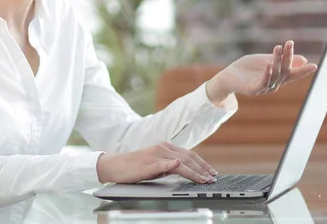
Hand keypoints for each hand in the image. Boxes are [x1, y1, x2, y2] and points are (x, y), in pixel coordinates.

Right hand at [96, 141, 217, 183]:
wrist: (114, 165)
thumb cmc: (135, 166)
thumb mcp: (156, 164)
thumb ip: (170, 165)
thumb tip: (185, 170)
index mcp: (165, 147)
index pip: (189, 154)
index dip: (202, 163)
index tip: (212, 172)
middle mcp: (161, 149)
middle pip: (187, 157)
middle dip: (202, 169)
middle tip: (212, 178)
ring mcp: (154, 156)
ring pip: (178, 161)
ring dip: (193, 171)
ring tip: (203, 178)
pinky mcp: (145, 165)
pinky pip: (160, 164)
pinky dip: (170, 164)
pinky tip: (177, 165)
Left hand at [207, 40, 317, 103]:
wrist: (227, 77)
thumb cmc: (246, 68)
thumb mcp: (265, 60)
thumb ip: (281, 59)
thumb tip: (303, 59)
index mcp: (277, 78)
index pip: (292, 73)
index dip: (303, 70)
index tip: (315, 65)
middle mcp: (273, 85)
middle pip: (285, 71)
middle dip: (288, 57)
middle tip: (290, 43)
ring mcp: (263, 89)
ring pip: (275, 75)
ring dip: (277, 61)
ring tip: (278, 48)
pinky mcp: (253, 90)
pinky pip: (262, 82)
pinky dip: (267, 73)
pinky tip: (268, 64)